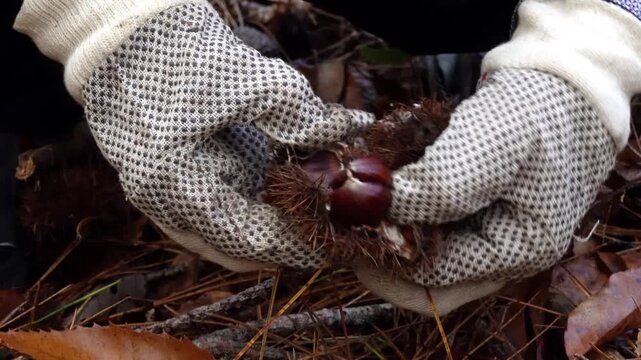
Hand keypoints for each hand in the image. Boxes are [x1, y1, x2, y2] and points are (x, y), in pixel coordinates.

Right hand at [14, 0, 372, 271]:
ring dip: (266, 231)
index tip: (337, 240)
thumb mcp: (248, 81)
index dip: (296, 244)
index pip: (247, 238)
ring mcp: (160, 194)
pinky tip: (279, 201)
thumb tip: (355, 128)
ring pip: (223, 235)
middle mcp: (161, 201)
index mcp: (172, 183)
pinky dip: (248, 211)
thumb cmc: (177, 50)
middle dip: (284, 245)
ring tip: (311, 222)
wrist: (121, 32)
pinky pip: (213, 212)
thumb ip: (301, 115)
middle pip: (234, 248)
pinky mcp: (168, 181)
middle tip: (329, 237)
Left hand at [355, 0, 640, 315]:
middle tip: (344, 225)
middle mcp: (503, 256)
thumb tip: (382, 209)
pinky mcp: (476, 215)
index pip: (435, 277)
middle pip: (428, 281)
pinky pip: (431, 228)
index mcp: (518, 250)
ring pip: (425, 256)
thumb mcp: (493, 142)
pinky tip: (386, 185)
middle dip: (383, 255)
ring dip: (390, 232)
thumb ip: (443, 184)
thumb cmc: (537, 111)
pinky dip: (405, 211)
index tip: (347, 221)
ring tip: (360, 201)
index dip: (386, 253)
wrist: (563, 83)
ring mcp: (489, 236)